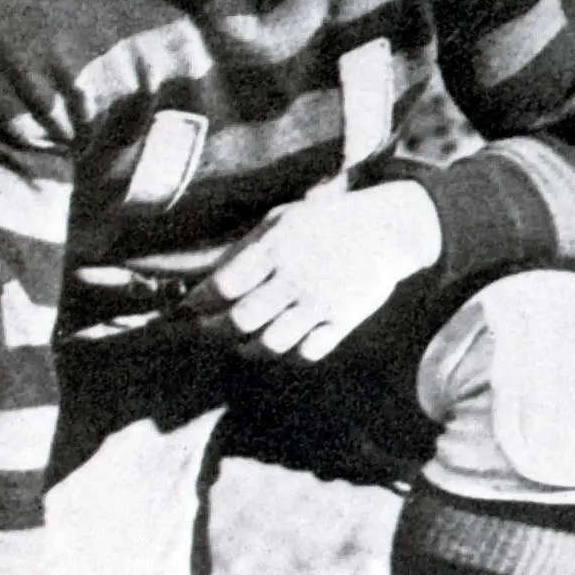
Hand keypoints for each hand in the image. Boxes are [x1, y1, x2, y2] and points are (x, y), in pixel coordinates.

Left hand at [185, 180, 441, 361]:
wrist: (386, 228)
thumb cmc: (325, 221)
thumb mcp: (281, 220)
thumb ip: (245, 248)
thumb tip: (206, 276)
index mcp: (276, 247)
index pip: (224, 285)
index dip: (199, 302)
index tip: (188, 307)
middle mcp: (296, 277)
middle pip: (241, 320)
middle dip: (214, 329)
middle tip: (206, 329)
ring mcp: (321, 301)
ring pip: (272, 343)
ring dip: (248, 348)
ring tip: (240, 343)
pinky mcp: (344, 320)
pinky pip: (308, 352)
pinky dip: (288, 354)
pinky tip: (278, 344)